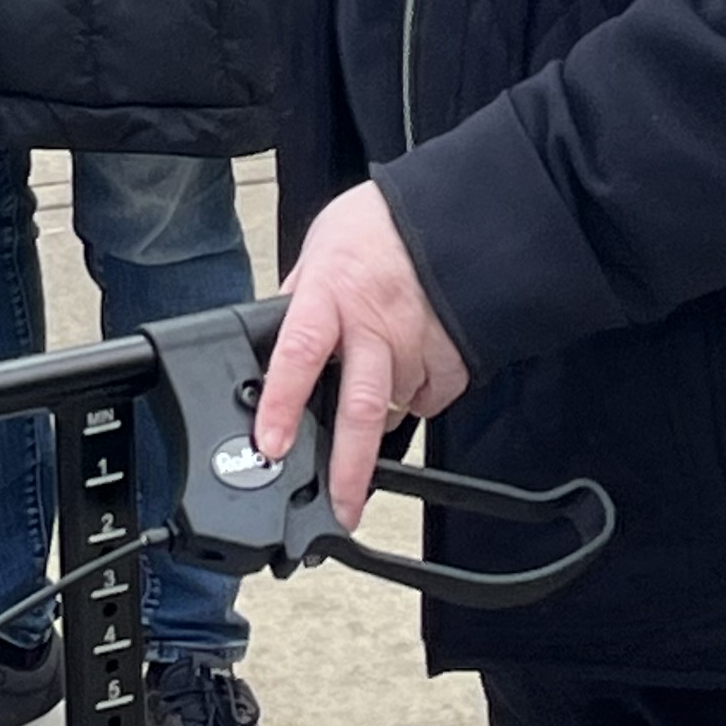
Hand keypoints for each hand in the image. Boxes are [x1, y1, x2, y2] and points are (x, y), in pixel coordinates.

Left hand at [250, 183, 471, 528]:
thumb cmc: (380, 226)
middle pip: (359, 409)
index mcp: (329, 298)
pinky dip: (416, 398)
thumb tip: (272, 332)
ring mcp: (417, 346)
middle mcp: (373, 328)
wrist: (454, 213)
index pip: (298, 356)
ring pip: (395, 408)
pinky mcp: (453, 357)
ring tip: (369, 389)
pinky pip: (430, 399)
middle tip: (340, 512)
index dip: (282, 406)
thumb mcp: (319, 250)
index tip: (271, 446)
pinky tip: (407, 372)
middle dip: (349, 469)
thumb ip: (298, 299)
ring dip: (378, 417)